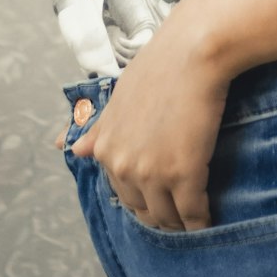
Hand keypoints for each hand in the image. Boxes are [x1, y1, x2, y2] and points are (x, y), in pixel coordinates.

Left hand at [69, 6, 231, 231]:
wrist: (191, 52)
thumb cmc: (159, 67)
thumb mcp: (119, 98)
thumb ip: (97, 128)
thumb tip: (67, 146)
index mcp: (106, 149)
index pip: (123, 195)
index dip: (144, 200)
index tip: (160, 201)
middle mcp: (124, 165)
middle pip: (144, 211)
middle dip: (161, 216)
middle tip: (180, 214)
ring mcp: (153, 173)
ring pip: (167, 218)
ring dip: (181, 224)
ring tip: (195, 221)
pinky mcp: (185, 175)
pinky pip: (193, 214)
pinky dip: (202, 221)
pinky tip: (209, 219)